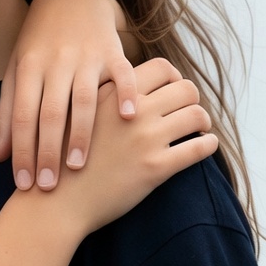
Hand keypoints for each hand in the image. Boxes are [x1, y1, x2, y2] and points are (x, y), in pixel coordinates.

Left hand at [0, 0, 137, 190]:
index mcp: (28, 68)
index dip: (21, 151)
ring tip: (78, 167)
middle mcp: (54, 62)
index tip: (24, 184)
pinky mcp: (111, 50)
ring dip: (80, 134)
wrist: (70, 0)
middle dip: (47, 152)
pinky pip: (121, 73)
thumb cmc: (39, 45)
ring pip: (83, 98)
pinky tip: (128, 118)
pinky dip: (125, 94)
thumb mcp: (18, 71)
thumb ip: (8, 113)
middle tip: (49, 187)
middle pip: (49, 112)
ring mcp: (84, 55)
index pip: (21, 115)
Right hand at [58, 57, 216, 235]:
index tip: (171, 90)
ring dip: (202, 120)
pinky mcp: (156, 167)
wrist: (58, 198)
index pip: (162, 67)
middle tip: (187, 109)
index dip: (174, 77)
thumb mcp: (77, 111)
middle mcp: (132, 110)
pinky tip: (205, 146)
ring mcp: (145, 138)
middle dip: (191, 98)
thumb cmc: (64, 154)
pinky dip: (208, 144)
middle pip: (186, 88)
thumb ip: (104, 95)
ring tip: (198, 129)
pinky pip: (198, 148)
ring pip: (196, 115)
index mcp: (114, 92)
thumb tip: (130, 86)